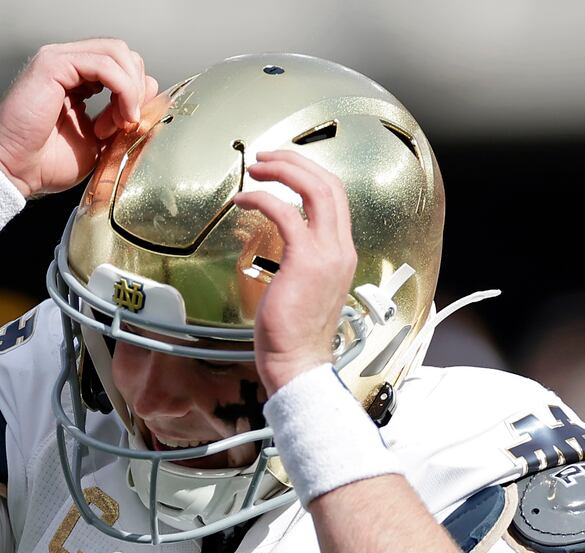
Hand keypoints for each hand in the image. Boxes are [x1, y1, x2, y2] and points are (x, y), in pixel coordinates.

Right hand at [0, 40, 157, 199]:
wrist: (14, 172)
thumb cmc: (44, 162)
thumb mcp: (98, 141)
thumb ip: (121, 117)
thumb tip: (148, 95)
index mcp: (76, 79)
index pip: (120, 65)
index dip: (135, 92)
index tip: (129, 126)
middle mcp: (67, 64)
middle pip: (121, 52)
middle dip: (136, 86)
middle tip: (128, 122)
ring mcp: (59, 60)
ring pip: (116, 52)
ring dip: (131, 88)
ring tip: (124, 120)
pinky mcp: (53, 64)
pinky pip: (104, 64)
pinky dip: (122, 89)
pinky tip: (118, 115)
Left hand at [232, 151, 358, 393]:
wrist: (298, 364)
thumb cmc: (294, 335)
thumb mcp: (304, 290)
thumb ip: (301, 262)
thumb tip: (282, 246)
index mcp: (342, 254)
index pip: (335, 199)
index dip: (310, 176)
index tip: (284, 170)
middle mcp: (341, 249)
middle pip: (329, 185)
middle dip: (296, 163)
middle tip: (267, 157)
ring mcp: (327, 253)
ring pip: (314, 190)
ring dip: (283, 172)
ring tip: (256, 168)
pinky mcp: (305, 260)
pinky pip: (285, 213)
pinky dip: (262, 200)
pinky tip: (242, 201)